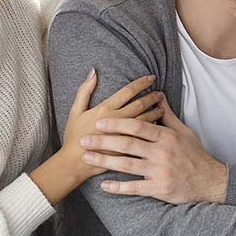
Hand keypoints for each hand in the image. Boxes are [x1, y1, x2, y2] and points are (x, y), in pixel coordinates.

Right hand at [30, 72, 163, 205]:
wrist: (74, 163)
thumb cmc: (73, 136)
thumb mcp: (75, 111)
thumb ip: (84, 90)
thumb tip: (93, 72)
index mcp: (105, 110)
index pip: (128, 91)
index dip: (141, 83)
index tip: (151, 78)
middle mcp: (116, 121)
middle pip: (140, 104)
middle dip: (152, 97)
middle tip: (160, 93)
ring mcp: (123, 135)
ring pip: (145, 120)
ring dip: (155, 112)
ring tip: (162, 107)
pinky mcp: (126, 148)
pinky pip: (143, 136)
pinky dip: (152, 129)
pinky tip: (157, 125)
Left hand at [82, 99, 227, 204]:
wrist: (210, 181)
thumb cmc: (195, 154)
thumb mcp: (184, 131)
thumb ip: (168, 115)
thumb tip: (158, 96)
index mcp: (166, 137)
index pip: (137, 126)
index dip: (117, 123)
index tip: (99, 121)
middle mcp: (162, 153)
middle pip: (127, 145)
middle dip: (103, 141)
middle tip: (84, 139)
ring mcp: (160, 172)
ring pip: (127, 165)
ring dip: (104, 161)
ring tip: (87, 157)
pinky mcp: (159, 189)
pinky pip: (134, 188)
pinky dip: (118, 187)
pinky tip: (103, 185)